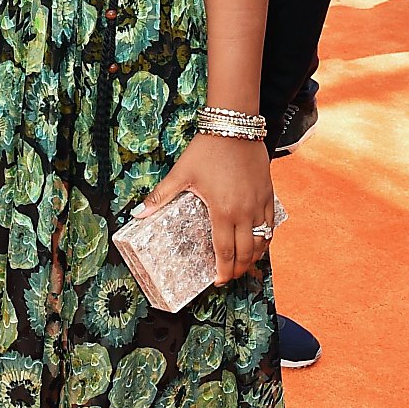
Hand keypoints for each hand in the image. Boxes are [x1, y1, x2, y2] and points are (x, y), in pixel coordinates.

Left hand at [140, 134, 274, 284]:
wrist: (234, 127)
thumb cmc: (207, 150)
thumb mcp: (181, 173)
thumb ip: (161, 196)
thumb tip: (137, 214)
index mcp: (223, 211)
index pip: (225, 252)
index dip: (223, 271)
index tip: (218, 281)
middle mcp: (245, 212)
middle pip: (247, 253)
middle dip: (239, 270)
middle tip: (229, 276)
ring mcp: (259, 204)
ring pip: (262, 241)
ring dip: (254, 257)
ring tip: (244, 265)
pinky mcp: (268, 194)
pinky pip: (271, 224)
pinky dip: (265, 238)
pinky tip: (259, 242)